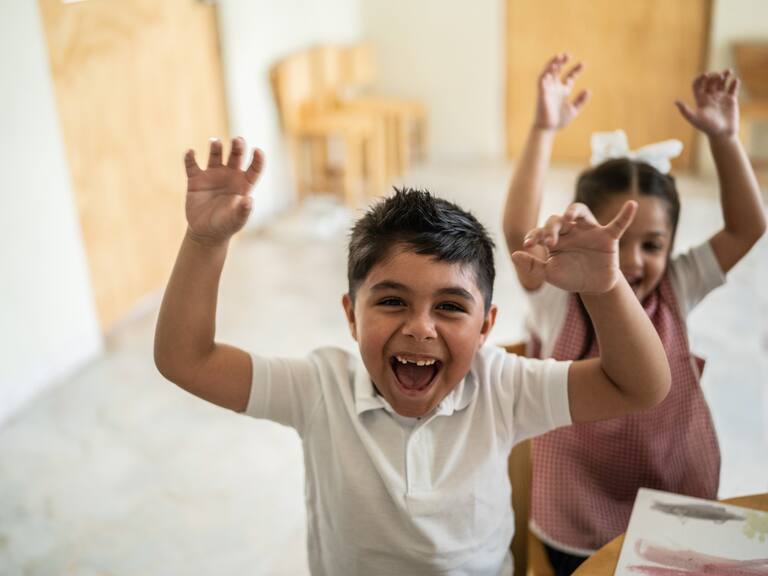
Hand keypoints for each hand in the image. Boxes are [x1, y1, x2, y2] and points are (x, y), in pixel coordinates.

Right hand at [184, 137, 263, 245]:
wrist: (206, 232)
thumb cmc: (226, 225)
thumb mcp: (236, 220)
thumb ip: (243, 211)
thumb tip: (249, 200)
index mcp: (244, 184)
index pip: (254, 168)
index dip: (258, 159)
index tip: (258, 151)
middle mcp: (230, 175)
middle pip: (236, 155)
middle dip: (237, 147)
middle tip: (238, 140)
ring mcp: (212, 175)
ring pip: (215, 155)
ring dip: (215, 147)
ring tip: (215, 142)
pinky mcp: (196, 179)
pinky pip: (192, 165)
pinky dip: (190, 158)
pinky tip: (190, 153)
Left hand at [511, 201, 636, 293]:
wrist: (593, 287)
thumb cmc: (569, 277)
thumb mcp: (549, 274)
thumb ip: (532, 265)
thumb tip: (513, 254)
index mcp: (555, 238)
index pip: (542, 229)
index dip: (534, 234)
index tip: (527, 244)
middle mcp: (570, 230)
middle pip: (558, 219)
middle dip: (551, 227)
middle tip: (550, 241)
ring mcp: (589, 231)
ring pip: (581, 212)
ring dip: (573, 211)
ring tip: (568, 216)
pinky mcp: (607, 237)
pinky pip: (618, 224)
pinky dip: (625, 215)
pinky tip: (631, 205)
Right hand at [534, 53, 589, 130]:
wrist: (548, 129)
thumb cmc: (559, 121)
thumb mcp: (574, 110)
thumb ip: (581, 100)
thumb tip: (588, 90)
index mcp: (563, 91)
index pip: (569, 76)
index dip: (576, 69)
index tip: (583, 64)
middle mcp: (555, 88)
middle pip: (558, 70)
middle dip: (563, 62)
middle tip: (569, 55)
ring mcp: (548, 89)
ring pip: (549, 72)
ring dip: (553, 63)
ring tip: (560, 56)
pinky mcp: (541, 92)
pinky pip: (542, 78)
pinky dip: (546, 71)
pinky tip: (553, 66)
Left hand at [675, 70, 739, 138]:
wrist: (722, 134)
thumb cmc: (707, 127)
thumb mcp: (695, 118)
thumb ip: (685, 110)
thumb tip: (676, 101)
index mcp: (700, 99)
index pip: (698, 85)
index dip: (700, 78)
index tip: (705, 75)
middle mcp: (710, 97)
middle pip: (710, 81)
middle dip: (714, 76)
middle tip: (718, 75)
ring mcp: (721, 98)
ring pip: (722, 82)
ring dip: (724, 75)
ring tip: (728, 71)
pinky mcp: (731, 100)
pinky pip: (732, 88)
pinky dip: (734, 83)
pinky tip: (735, 81)